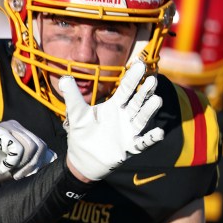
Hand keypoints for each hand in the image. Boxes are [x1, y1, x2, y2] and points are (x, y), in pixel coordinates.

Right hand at [0, 121, 55, 183]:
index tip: (25, 176)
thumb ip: (33, 161)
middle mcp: (15, 126)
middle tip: (17, 176)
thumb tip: (54, 159)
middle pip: (40, 146)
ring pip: (32, 147)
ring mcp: (7, 127)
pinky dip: (13, 163)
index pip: (43, 146)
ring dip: (23, 165)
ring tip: (10, 172)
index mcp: (21, 132)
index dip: (39, 165)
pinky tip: (2, 168)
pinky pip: (18, 148)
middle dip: (32, 166)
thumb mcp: (16, 166)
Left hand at [60, 61, 164, 180]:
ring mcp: (129, 132)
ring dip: (149, 110)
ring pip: (141, 119)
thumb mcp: (76, 113)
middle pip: (137, 101)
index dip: (132, 78)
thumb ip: (72, 95)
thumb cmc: (82, 133)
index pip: (126, 89)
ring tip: (157, 100)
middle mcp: (125, 117)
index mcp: (114, 106)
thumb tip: (64, 77)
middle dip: (145, 91)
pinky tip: (159, 133)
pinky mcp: (129, 147)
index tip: (140, 64)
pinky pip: (143, 143)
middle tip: (152, 78)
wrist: (82, 158)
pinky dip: (150, 138)